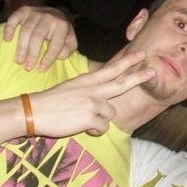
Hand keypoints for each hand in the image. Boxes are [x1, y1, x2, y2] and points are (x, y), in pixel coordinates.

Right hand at [4, 6, 77, 70]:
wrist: (55, 14)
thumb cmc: (61, 32)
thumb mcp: (70, 41)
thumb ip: (67, 50)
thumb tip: (57, 56)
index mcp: (62, 25)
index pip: (55, 44)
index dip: (48, 58)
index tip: (41, 69)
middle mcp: (48, 17)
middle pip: (37, 37)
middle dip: (32, 54)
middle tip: (27, 67)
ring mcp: (35, 13)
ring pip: (25, 30)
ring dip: (21, 47)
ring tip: (19, 61)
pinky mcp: (24, 10)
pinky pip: (14, 18)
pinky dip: (9, 28)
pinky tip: (7, 40)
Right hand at [28, 51, 155, 136]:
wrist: (33, 112)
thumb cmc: (50, 102)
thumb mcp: (71, 87)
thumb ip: (88, 88)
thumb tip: (102, 95)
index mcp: (87, 80)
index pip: (111, 69)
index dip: (128, 62)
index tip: (141, 55)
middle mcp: (93, 89)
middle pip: (122, 83)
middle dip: (139, 77)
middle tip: (153, 71)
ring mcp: (93, 102)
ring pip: (111, 113)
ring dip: (101, 119)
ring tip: (84, 119)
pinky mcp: (90, 117)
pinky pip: (103, 128)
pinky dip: (94, 131)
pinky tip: (82, 127)